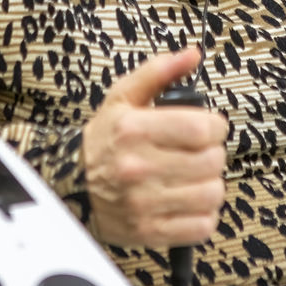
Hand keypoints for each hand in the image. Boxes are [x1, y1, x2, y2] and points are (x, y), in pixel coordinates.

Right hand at [82, 47, 226, 247]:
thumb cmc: (105, 138)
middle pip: (211, 161)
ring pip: (211, 193)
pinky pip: (201, 226)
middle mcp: (137, 167)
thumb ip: (159, 72)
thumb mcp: (124, 97)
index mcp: (134, 129)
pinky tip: (188, 199)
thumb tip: (193, 53)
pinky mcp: (149, 232)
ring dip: (210, 183)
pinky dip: (204, 213)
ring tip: (194, 175)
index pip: (201, 129)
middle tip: (198, 151)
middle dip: (212, 153)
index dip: (216, 126)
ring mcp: (143, 203)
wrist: (70, 183)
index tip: (208, 127)